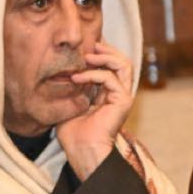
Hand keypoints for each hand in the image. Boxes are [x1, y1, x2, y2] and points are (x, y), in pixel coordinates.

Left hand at [56, 41, 134, 180]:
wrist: (81, 149)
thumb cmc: (73, 132)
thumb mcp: (71, 100)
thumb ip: (75, 84)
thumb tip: (68, 66)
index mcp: (109, 92)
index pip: (112, 65)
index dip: (102, 52)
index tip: (85, 44)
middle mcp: (119, 92)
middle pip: (122, 60)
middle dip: (107, 49)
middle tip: (90, 45)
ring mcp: (123, 96)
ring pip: (123, 64)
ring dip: (105, 56)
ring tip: (86, 55)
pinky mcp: (122, 100)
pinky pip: (110, 78)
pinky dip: (92, 74)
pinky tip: (77, 77)